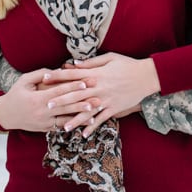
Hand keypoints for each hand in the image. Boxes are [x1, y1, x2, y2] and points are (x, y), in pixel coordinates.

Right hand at [0, 68, 99, 131]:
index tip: (87, 82)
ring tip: (96, 113)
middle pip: (66, 106)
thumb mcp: (24, 81)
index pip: (60, 91)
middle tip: (98, 98)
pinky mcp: (45, 129)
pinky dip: (73, 124)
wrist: (4, 115)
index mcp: (37, 99)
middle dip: (83, 102)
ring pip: (66, 119)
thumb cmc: (15, 94)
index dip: (74, 86)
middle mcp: (42, 112)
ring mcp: (44, 122)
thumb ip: (41, 74)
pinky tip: (84, 123)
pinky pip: (61, 126)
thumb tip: (58, 70)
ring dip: (82, 116)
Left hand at [42, 53, 159, 135]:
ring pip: (88, 111)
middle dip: (60, 100)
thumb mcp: (110, 58)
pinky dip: (93, 126)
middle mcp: (99, 88)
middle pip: (76, 94)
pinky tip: (84, 134)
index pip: (73, 75)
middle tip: (46, 105)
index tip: (44, 78)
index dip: (58, 76)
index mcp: (96, 74)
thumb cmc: (128, 64)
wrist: (147, 76)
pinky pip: (102, 119)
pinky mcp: (115, 108)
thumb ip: (92, 63)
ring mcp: (107, 99)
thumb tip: (75, 64)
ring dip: (75, 119)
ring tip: (62, 127)